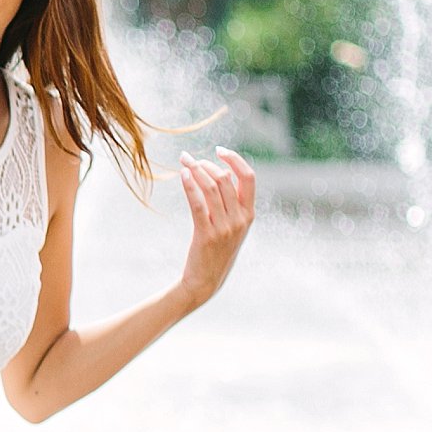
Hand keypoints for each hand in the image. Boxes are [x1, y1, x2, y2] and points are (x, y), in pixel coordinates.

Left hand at [173, 148, 257, 305]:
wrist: (205, 281)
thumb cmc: (217, 250)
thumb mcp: (232, 226)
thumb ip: (232, 203)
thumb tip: (224, 173)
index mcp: (249, 214)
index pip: (248, 177)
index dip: (235, 159)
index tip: (219, 150)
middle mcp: (240, 219)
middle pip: (225, 179)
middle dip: (206, 164)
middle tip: (189, 158)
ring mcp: (225, 228)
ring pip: (211, 187)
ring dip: (195, 170)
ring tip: (183, 163)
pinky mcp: (207, 235)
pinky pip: (198, 203)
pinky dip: (189, 186)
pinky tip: (182, 175)